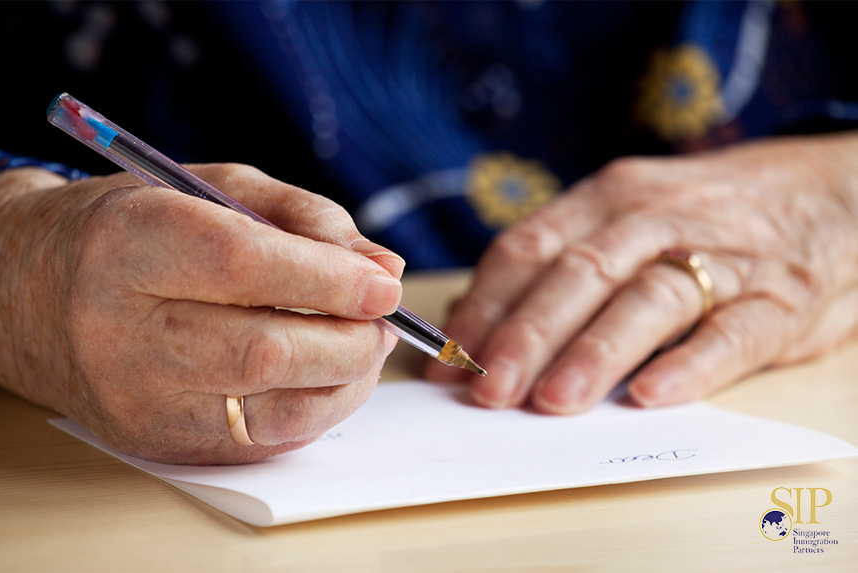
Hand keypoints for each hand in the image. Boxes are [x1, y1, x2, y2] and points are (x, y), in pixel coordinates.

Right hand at [0, 164, 403, 463]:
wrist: (35, 295)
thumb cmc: (136, 229)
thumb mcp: (217, 190)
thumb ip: (306, 218)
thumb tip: (384, 269)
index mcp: (132, 244)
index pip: (244, 266)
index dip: (330, 279)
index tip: (385, 284)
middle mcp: (125, 331)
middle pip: (264, 352)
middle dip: (350, 340)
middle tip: (382, 319)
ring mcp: (139, 399)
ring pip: (272, 409)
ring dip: (345, 381)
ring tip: (363, 345)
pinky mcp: (158, 441)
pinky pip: (263, 441)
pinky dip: (316, 409)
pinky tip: (326, 376)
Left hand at [425, 133, 857, 412]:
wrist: (827, 192)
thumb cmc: (700, 220)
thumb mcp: (625, 220)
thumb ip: (555, 266)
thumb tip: (473, 325)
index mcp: (609, 200)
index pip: (529, 247)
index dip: (484, 305)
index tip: (449, 359)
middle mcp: (658, 219)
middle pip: (581, 273)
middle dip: (528, 333)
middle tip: (488, 390)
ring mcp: (722, 255)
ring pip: (649, 299)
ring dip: (596, 350)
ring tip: (554, 400)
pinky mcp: (779, 298)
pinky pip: (733, 332)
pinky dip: (691, 365)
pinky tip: (653, 396)